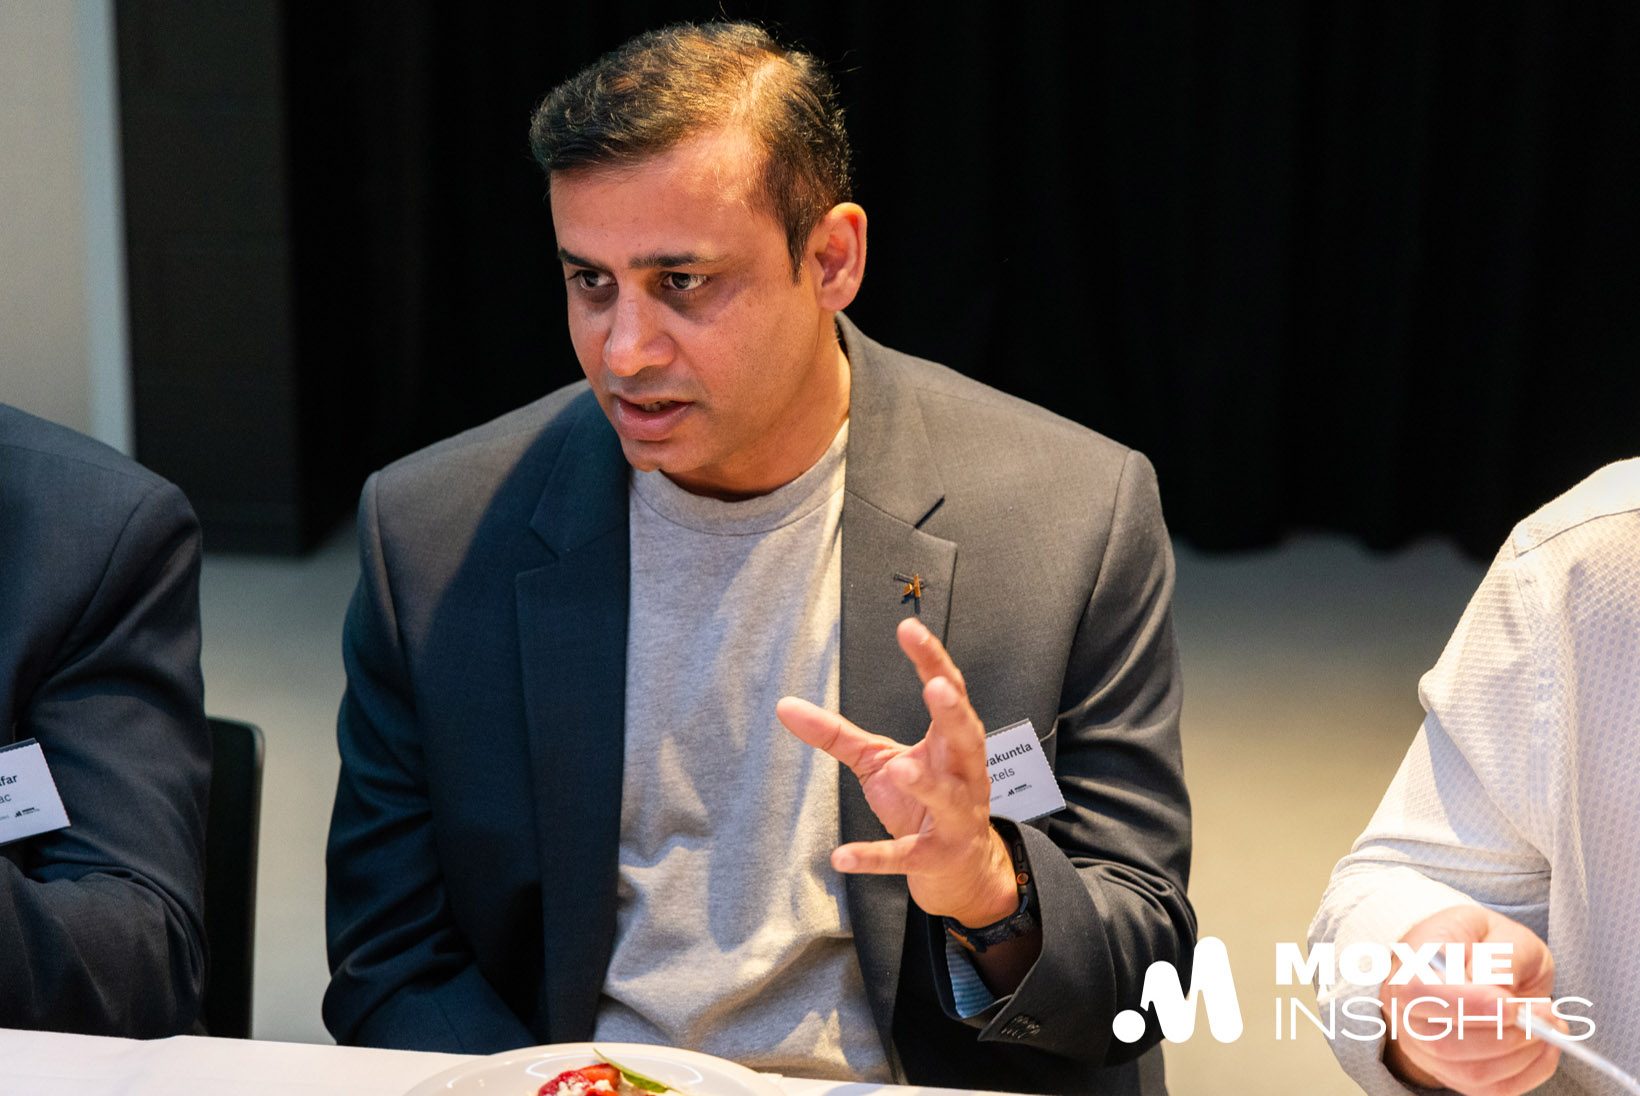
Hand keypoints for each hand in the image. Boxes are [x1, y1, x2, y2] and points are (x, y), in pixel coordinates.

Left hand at [776, 617, 1018, 926]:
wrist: (958, 869)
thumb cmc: (922, 803)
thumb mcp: (877, 760)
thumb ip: (836, 733)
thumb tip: (784, 705)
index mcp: (951, 744)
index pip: (949, 692)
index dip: (931, 660)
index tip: (910, 629)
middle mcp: (963, 775)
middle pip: (967, 738)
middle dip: (953, 714)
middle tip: (936, 686)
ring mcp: (955, 818)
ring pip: (947, 797)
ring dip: (926, 782)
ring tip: (899, 768)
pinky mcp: (935, 857)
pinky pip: (906, 856)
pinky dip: (876, 856)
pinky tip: (841, 856)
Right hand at [1383, 904, 1562, 1095]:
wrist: (1473, 963)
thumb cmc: (1482, 945)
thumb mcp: (1499, 932)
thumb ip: (1500, 957)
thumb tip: (1500, 990)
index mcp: (1408, 965)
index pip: (1418, 991)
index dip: (1465, 1004)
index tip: (1512, 1006)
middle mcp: (1405, 1011)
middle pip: (1444, 1042)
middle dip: (1506, 1034)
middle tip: (1547, 1014)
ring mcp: (1424, 1048)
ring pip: (1471, 1072)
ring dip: (1522, 1054)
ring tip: (1549, 1025)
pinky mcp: (1452, 1073)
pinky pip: (1492, 1089)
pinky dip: (1529, 1071)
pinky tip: (1543, 1045)